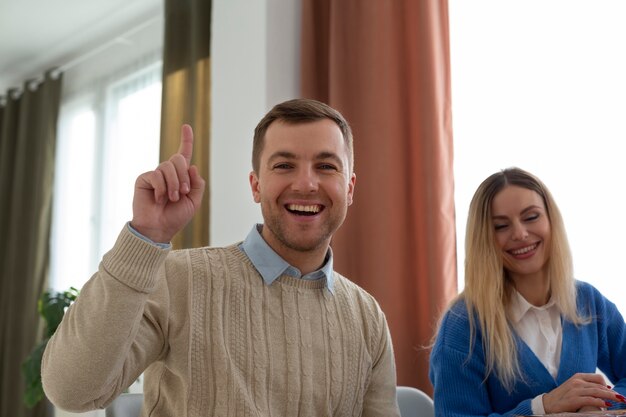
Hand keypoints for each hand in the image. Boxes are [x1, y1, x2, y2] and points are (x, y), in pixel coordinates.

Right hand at [130, 124, 204, 242]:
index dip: (186, 140)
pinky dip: (161, 188)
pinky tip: (158, 199)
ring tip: (172, 198)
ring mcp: (155, 175)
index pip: (184, 154)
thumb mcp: (194, 201)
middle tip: (182, 193)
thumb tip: (193, 166)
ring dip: (173, 184)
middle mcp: (167, 173)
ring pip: (168, 167)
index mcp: (180, 176)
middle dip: (183, 176)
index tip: (186, 126)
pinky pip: (156, 175)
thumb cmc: (175, 217)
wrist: (159, 228)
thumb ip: (197, 184)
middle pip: (178, 159)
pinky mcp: (144, 179)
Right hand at [542, 373, 619, 412]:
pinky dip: (600, 402)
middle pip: (600, 385)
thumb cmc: (563, 397)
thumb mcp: (574, 387)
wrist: (547, 403)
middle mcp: (577, 381)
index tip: (614, 392)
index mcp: (578, 377)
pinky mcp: (573, 399)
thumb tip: (605, 388)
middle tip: (623, 398)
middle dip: (613, 392)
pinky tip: (606, 405)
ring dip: (610, 396)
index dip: (608, 385)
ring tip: (620, 400)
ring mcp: (574, 390)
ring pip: (597, 391)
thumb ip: (587, 386)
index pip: (598, 378)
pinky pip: (590, 400)